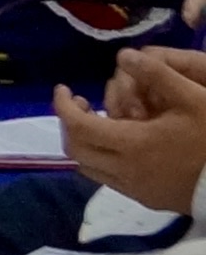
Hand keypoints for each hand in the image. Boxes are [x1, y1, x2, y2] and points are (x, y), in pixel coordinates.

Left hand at [52, 41, 205, 218]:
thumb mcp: (193, 98)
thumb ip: (157, 74)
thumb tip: (123, 55)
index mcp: (131, 145)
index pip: (77, 126)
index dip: (62, 105)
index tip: (64, 88)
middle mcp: (124, 171)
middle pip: (75, 149)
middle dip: (70, 124)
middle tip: (81, 103)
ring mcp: (134, 189)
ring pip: (88, 167)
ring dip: (84, 143)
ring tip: (99, 121)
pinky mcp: (146, 199)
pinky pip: (108, 178)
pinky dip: (101, 159)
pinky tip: (120, 142)